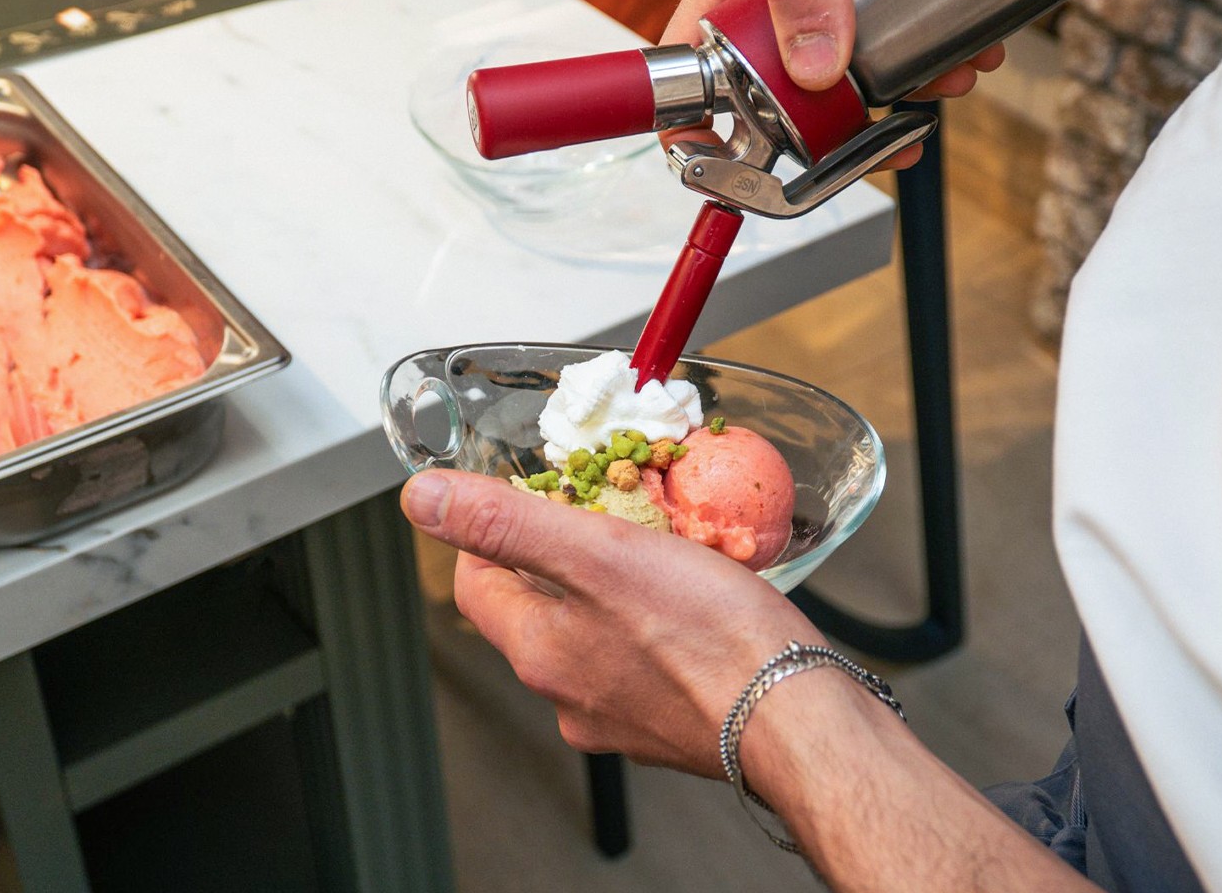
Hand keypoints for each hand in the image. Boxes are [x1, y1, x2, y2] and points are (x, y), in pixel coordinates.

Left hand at [401, 469, 821, 776]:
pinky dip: (658, 622)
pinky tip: (696, 600)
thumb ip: (507, 523)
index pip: (475, 583)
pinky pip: (645, 659)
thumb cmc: (709, 637)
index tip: (516, 498)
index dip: (485, 533)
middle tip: (599, 510)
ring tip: (654, 549)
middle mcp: (568, 695)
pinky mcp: (671, 723)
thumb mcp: (597, 553)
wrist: (798, 718)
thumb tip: (423, 498)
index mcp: (538, 653)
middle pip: (536, 608)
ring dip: (612, 588)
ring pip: (594, 634)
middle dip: (559, 554)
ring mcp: (621, 716)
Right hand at [659, 0, 1005, 168]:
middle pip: (787, 82)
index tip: (724, 167)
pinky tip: (975, 40)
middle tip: (887, 131)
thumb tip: (811, 71)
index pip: (691, 62)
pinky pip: (908, 31)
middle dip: (840, 117)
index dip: (697, 123)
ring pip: (857, 64)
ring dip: (910, 84)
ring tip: (954, 72)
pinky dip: (944, 47)